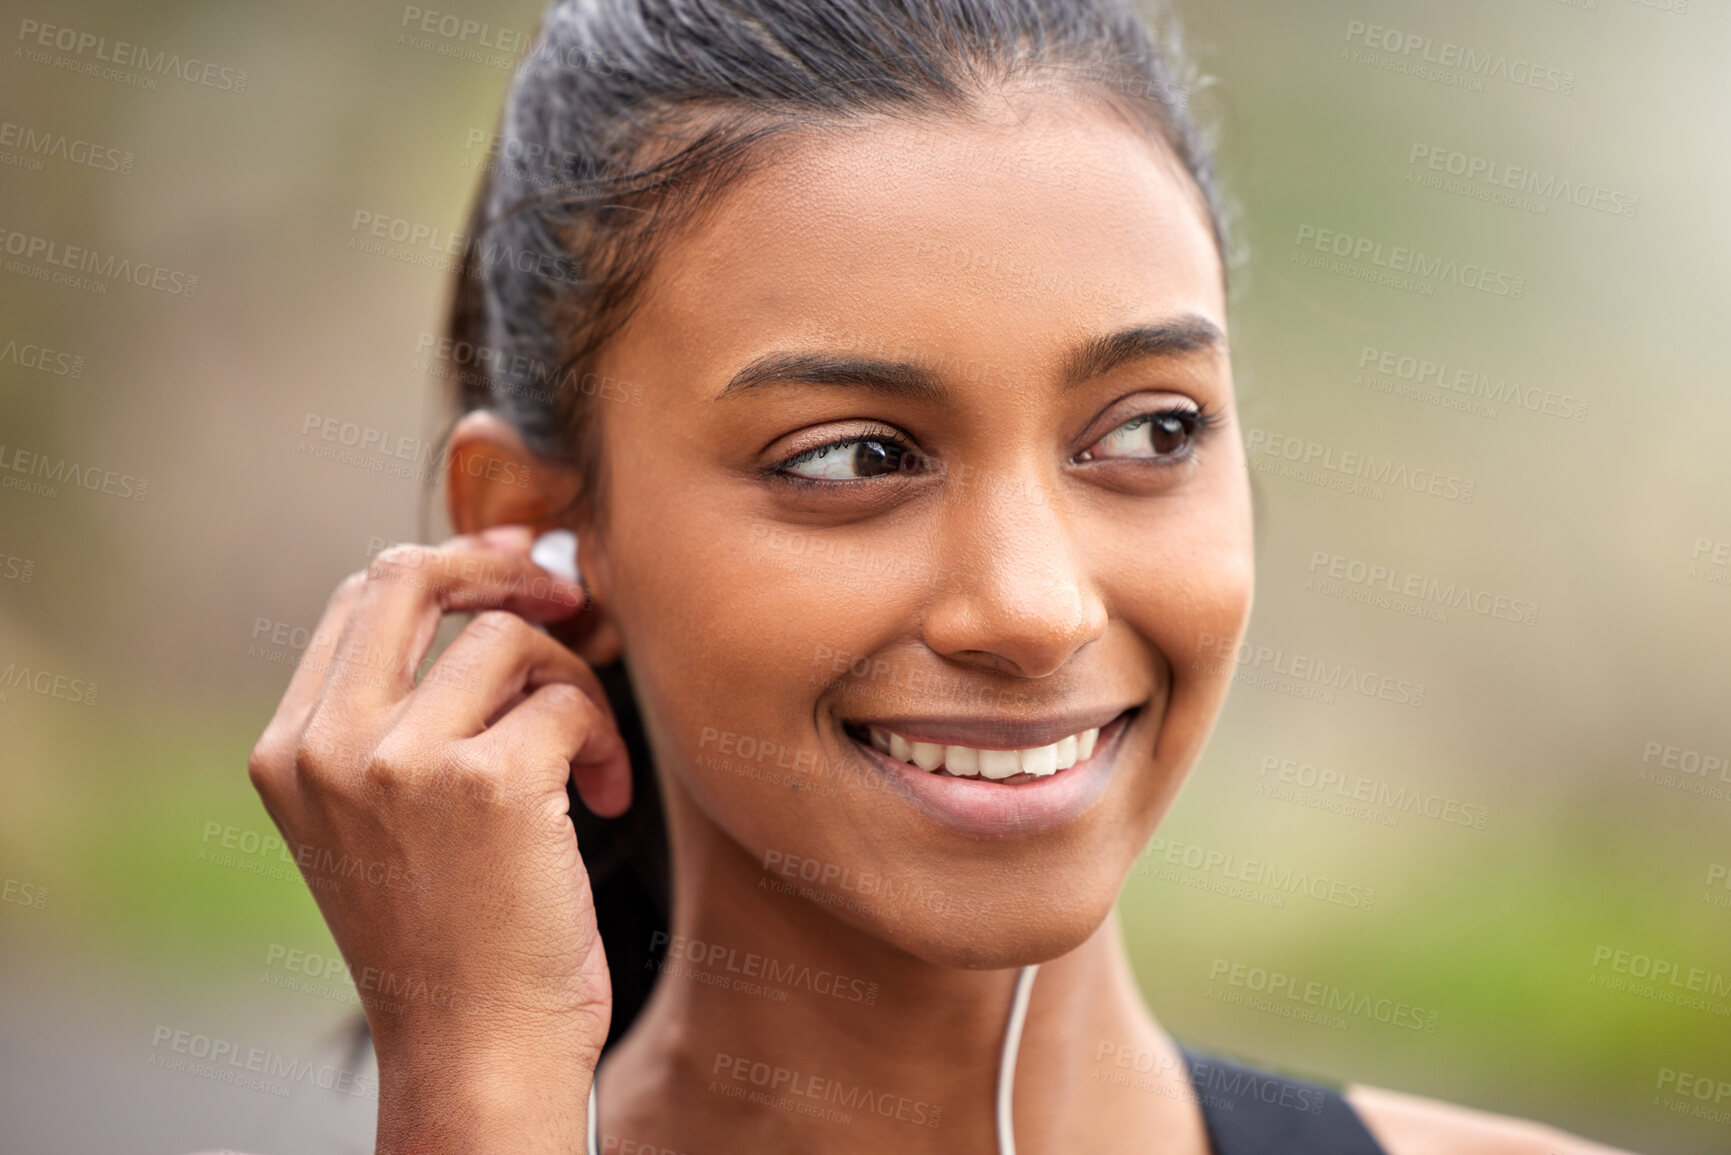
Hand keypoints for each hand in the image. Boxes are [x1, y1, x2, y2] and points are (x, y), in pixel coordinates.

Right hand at [246, 526, 627, 1152]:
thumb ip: (402, 716)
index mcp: (288, 752)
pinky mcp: (485, 779)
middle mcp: (327, 746)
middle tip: (568, 596)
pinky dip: (606, 739)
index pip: (360, 600)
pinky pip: (569, 699)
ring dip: (572, 685)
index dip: (447, 565)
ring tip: (588, 760)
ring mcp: (400, 760)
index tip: (517, 564)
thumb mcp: (384, 819)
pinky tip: (607, 796)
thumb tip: (497, 592)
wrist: (477, 1049)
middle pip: (411, 576)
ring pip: (509, 639)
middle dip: (504, 564)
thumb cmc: (453, 938)